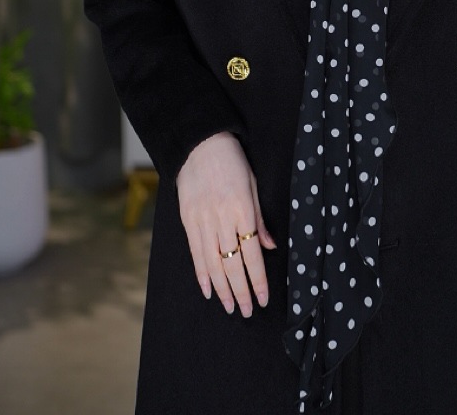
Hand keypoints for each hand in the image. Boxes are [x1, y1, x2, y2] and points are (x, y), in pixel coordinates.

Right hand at [177, 131, 276, 316]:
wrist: (201, 145)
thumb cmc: (233, 163)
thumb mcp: (253, 185)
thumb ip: (259, 218)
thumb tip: (269, 246)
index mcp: (242, 209)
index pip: (252, 253)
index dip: (257, 279)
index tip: (263, 297)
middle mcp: (221, 218)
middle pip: (232, 263)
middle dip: (241, 290)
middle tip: (248, 311)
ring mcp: (202, 220)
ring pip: (213, 263)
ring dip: (222, 288)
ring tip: (230, 307)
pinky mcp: (187, 220)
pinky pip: (195, 252)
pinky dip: (201, 274)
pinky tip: (207, 290)